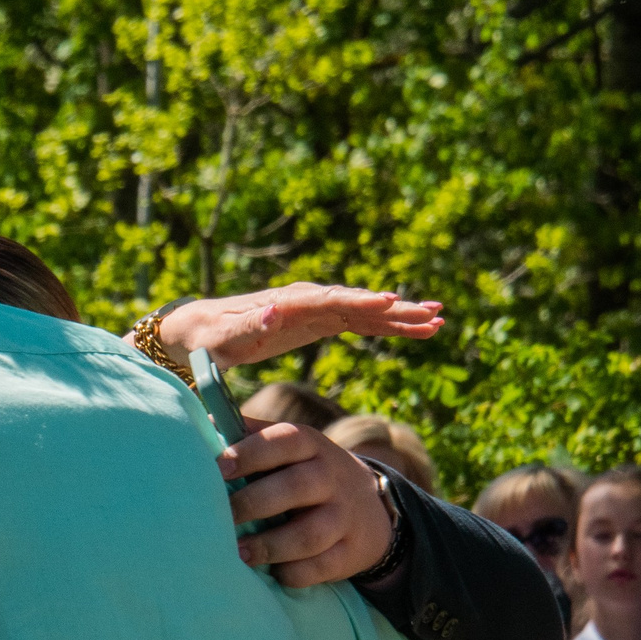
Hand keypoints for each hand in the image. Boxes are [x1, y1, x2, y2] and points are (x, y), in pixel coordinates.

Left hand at [155, 284, 442, 366]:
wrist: (202, 330)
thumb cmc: (210, 338)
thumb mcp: (224, 337)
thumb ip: (249, 326)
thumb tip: (273, 313)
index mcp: (288, 304)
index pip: (330, 301)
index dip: (359, 303)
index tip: (389, 302)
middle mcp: (307, 301)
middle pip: (358, 303)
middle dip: (395, 309)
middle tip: (432, 313)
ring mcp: (317, 310)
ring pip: (367, 313)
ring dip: (402, 317)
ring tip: (438, 320)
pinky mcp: (321, 322)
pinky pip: (361, 324)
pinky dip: (388, 326)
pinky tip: (417, 330)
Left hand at [221, 421, 394, 585]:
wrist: (371, 508)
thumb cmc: (306, 473)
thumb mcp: (290, 448)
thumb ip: (250, 435)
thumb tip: (202, 423)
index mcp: (311, 446)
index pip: (284, 441)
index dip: (251, 453)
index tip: (219, 469)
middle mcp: (331, 478)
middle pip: (296, 486)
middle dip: (253, 503)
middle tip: (220, 518)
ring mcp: (345, 517)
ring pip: (310, 534)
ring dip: (270, 545)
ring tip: (238, 553)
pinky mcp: (351, 552)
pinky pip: (322, 566)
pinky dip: (295, 573)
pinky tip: (273, 573)